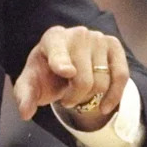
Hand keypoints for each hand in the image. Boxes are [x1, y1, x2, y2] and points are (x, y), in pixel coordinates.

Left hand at [13, 25, 128, 125]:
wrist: (65, 65)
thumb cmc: (46, 73)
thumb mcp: (30, 84)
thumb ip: (25, 96)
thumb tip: (25, 113)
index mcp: (53, 38)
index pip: (58, 51)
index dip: (61, 62)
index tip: (67, 72)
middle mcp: (77, 33)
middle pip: (83, 79)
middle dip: (74, 98)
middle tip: (66, 99)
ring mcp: (98, 38)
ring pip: (101, 82)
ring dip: (90, 98)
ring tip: (79, 93)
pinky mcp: (114, 47)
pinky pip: (121, 76)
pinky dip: (114, 96)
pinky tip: (105, 107)